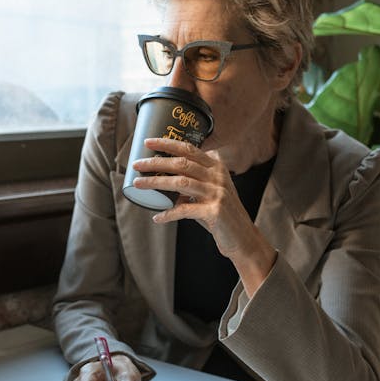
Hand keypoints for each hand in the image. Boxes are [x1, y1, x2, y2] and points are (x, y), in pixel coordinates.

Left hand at [131, 137, 276, 293]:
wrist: (243, 239)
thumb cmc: (221, 215)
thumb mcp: (210, 192)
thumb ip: (192, 183)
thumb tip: (162, 178)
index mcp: (216, 167)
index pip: (189, 149)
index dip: (167, 143)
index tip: (148, 142)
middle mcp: (218, 177)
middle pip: (181, 164)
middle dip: (156, 162)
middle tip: (136, 164)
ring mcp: (217, 193)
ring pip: (180, 183)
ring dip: (156, 183)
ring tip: (138, 184)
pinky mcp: (215, 212)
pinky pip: (184, 210)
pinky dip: (168, 214)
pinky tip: (157, 217)